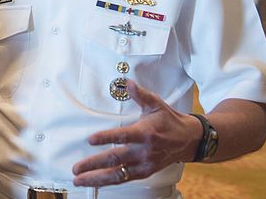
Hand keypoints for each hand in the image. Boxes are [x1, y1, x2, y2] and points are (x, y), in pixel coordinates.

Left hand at [72, 80, 199, 186]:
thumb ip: (140, 94)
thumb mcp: (156, 104)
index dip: (106, 138)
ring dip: (97, 178)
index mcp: (145, 133)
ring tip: (79, 180)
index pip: (122, 136)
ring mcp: (144, 164)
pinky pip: (124, 179)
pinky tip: (94, 183)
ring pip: (118, 174)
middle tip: (76, 168)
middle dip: (94, 165)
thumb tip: (127, 82)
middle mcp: (143, 151)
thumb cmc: (169, 121)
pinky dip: (108, 182)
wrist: (189, 140)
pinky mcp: (144, 172)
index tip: (90, 139)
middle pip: (116, 159)